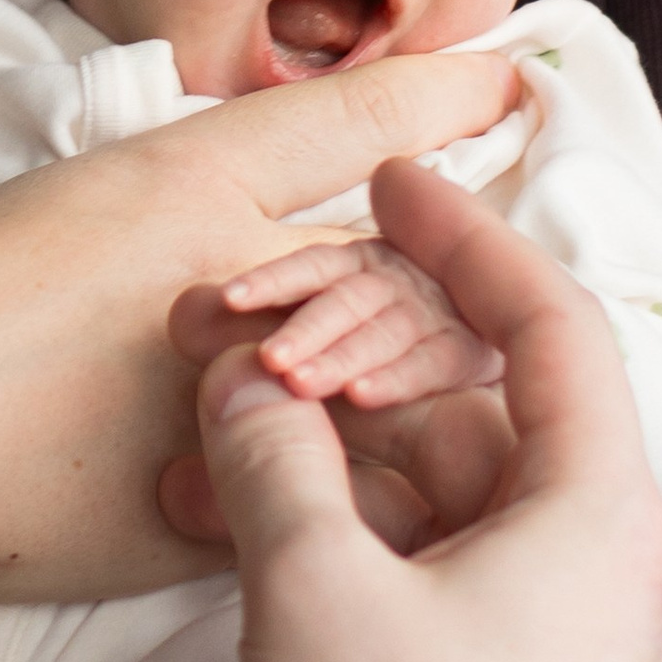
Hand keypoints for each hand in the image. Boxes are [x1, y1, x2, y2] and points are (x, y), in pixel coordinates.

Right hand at [0, 44, 519, 661]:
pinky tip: (356, 512)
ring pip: (372, 394)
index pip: (347, 126)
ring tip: (415, 391)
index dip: (429, 100)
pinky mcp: (209, 524)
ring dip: (395, 389)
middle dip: (434, 272)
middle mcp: (235, 291)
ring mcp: (237, 414)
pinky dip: (341, 500)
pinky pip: (310, 505)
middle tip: (468, 261)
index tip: (498, 80)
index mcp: (179, 190)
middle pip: (389, 271)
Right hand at [187, 158, 661, 661]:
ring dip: (324, 453)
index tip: (393, 183)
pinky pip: (424, 570)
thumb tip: (244, 382)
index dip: (467, 236)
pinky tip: (233, 524)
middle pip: (475, 406)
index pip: (546, 320)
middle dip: (354, 358)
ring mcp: (555, 641)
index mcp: (595, 511)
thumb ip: (274, 461)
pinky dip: (339, 534)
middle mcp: (596, 565)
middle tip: (254, 319)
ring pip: (435, 493)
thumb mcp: (318, 588)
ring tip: (205, 431)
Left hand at [199, 234, 506, 409]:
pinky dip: (399, 377)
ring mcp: (436, 314)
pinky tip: (363, 395)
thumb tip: (181, 316)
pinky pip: (436, 361)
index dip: (271, 280)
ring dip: (342, 353)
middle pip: (347, 297)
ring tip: (299, 383)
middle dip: (305, 325)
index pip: (312, 266)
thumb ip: (251, 326)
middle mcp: (397, 280)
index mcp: (358, 265)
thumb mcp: (311, 333)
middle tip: (267, 359)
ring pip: (386, 329)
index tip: (230, 300)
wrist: (481, 362)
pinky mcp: (471, 353)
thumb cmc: (370, 353)